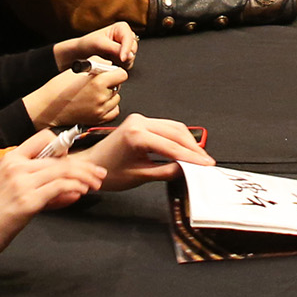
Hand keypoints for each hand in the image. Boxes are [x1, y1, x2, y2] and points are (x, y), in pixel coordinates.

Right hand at [0, 131, 106, 259]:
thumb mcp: (8, 191)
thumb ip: (38, 187)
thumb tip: (71, 188)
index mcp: (9, 159)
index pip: (42, 138)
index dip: (63, 147)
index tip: (75, 162)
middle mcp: (15, 166)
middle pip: (59, 158)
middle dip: (84, 166)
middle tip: (100, 174)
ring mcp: (21, 183)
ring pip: (63, 170)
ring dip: (85, 176)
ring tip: (96, 183)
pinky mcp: (27, 201)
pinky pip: (59, 187)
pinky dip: (75, 187)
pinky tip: (82, 192)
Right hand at [24, 65, 123, 127]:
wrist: (49, 108)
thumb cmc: (59, 88)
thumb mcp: (78, 69)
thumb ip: (97, 64)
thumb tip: (109, 64)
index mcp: (97, 82)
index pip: (122, 74)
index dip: (115, 72)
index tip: (110, 72)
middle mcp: (101, 97)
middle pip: (119, 86)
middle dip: (111, 83)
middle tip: (99, 82)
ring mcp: (100, 110)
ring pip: (116, 98)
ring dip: (109, 95)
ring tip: (95, 93)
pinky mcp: (98, 119)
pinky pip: (114, 111)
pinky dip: (109, 106)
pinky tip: (98, 102)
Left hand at [55, 23, 138, 68]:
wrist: (81, 52)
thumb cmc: (87, 44)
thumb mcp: (99, 44)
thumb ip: (115, 48)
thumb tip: (128, 55)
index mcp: (121, 28)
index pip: (130, 39)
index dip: (127, 49)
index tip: (122, 58)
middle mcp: (125, 36)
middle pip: (133, 49)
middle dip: (124, 56)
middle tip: (112, 57)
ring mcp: (124, 47)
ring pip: (131, 57)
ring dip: (122, 61)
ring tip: (109, 58)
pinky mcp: (123, 56)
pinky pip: (128, 63)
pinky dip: (120, 65)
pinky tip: (111, 62)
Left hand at [83, 114, 213, 190]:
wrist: (89, 165)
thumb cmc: (107, 171)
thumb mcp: (139, 176)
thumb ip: (165, 172)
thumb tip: (185, 169)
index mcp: (136, 135)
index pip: (172, 146)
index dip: (191, 157)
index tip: (205, 164)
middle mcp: (139, 122)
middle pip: (176, 132)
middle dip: (193, 147)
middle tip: (206, 161)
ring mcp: (140, 120)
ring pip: (173, 127)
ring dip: (188, 141)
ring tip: (199, 156)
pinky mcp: (140, 122)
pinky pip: (165, 127)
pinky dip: (178, 138)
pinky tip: (185, 148)